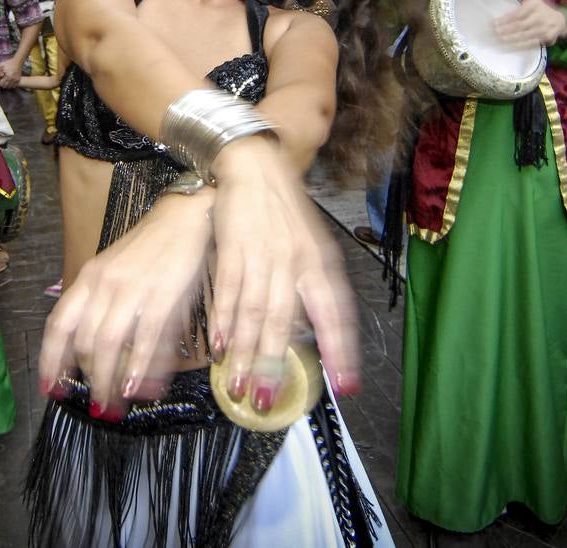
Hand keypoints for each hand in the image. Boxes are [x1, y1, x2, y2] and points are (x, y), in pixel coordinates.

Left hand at [0, 56, 22, 87]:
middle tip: (0, 82)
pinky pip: (14, 85)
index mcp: (7, 76)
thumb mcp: (1, 65)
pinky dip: (11, 85)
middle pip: (5, 86)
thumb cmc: (9, 63)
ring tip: (4, 83)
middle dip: (1, 85)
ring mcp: (15, 80)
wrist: (18, 61)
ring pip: (9, 87)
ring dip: (6, 86)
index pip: (1, 83)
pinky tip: (9, 83)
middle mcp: (12, 79)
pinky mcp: (18, 79)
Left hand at [38, 191, 215, 417]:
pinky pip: (145, 339)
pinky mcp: (162, 296)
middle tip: (94, 403)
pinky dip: (138, 368)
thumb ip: (101, 305)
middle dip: (88, 378)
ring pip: (109, 345)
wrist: (184, 217)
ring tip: (111, 405)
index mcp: (89, 278)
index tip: (49, 387)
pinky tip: (135, 388)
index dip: (51, 359)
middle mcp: (104, 284)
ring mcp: (132, 290)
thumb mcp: (114, 271)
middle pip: (85, 341)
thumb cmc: (149, 249)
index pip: (60, 324)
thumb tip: (92, 351)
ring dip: (107, 381)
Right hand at [208, 137, 360, 408]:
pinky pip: (230, 291)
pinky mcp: (234, 248)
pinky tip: (221, 347)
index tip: (346, 386)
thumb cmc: (284, 214)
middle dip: (277, 365)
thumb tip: (317, 338)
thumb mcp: (311, 248)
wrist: (256, 167)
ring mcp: (264, 255)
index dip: (340, 351)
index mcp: (320, 264)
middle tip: (271, 400)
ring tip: (241, 386)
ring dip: (247, 353)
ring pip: (255, 312)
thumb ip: (313, 291)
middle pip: (286, 321)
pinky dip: (225, 322)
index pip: (335, 314)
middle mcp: (295, 261)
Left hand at [495, 0, 566, 47]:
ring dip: (511, 40)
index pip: (519, 14)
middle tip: (493, 33)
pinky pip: (530, 44)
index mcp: (535, 6)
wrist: (562, 19)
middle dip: (507, 30)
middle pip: (521, 26)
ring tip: (497, 41)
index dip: (507, 19)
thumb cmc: (541, 5)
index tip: (494, 23)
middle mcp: (540, 18)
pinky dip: (518, 47)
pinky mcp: (545, 39)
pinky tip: (507, 49)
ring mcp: (543, 29)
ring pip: (525, 36)